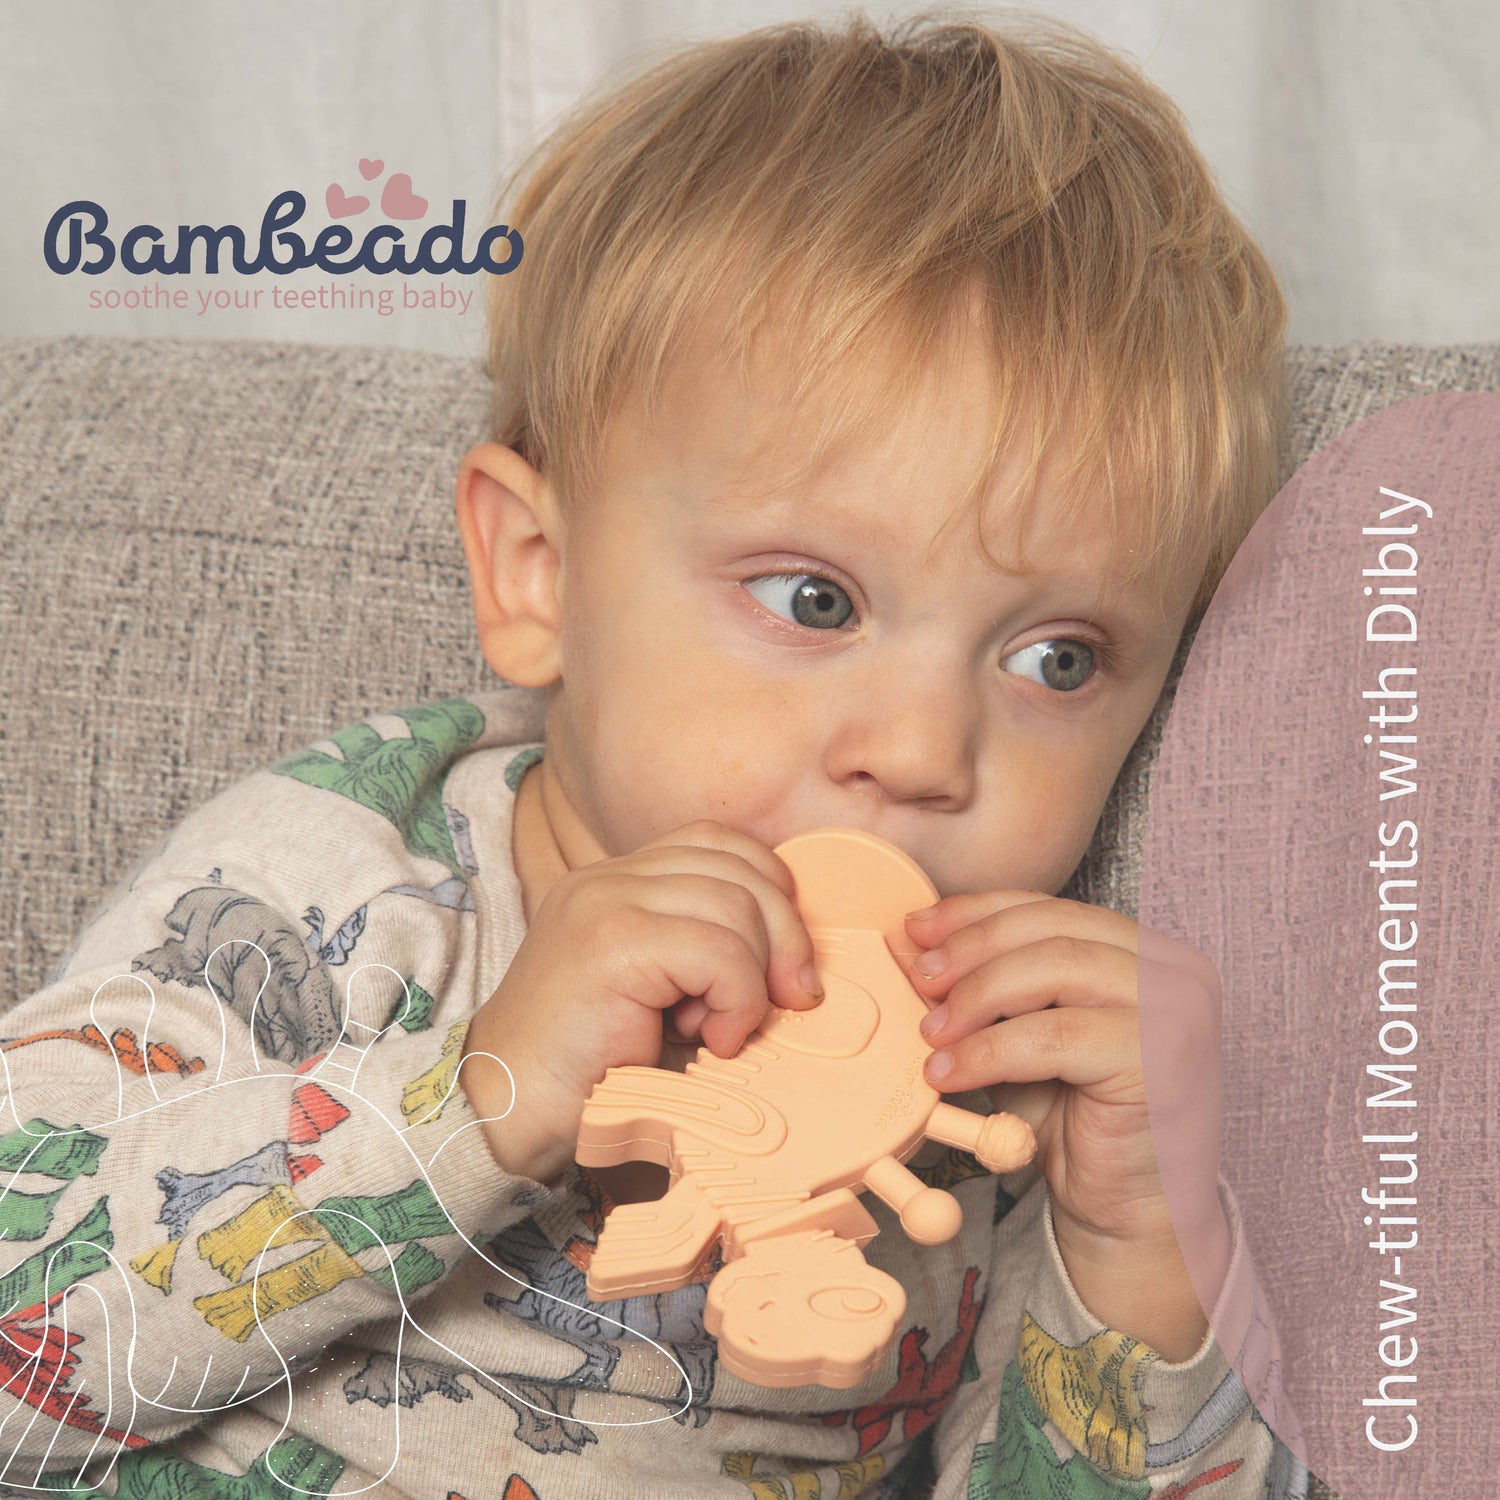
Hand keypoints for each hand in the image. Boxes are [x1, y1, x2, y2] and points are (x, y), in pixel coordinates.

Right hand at [460, 820, 822, 1184]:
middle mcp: (608, 879)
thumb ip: (714, 959)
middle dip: (785, 936)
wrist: (503, 1117)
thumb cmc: (590, 1073)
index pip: (720, 843)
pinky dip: (737, 1000)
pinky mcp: (611, 942)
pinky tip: (710, 1040)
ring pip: (737, 903)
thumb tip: (803, 967)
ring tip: (720, 1031)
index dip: (771, 892)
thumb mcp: (665, 1000)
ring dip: (753, 978)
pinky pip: (719, 950)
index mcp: (618, 882)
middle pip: (739, 867)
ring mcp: (605, 902)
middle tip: (788, 1003)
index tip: (784, 968)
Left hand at [903, 891, 1227, 1357]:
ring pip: (1053, 968)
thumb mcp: (1020, 1038)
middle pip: (1051, 927)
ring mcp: (1176, 1009)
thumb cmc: (1078, 1125)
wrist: (1130, 1216)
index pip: (1051, 909)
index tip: (917, 928)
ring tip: (930, 1035)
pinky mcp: (1161, 1057)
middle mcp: (1173, 969)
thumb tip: (912, 945)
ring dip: (976, 996)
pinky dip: (989, 1049)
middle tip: (918, 979)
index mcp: (1146, 952)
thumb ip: (985, 991)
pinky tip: (949, 1072)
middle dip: (971, 948)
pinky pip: (1055, 1035)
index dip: (977, 912)